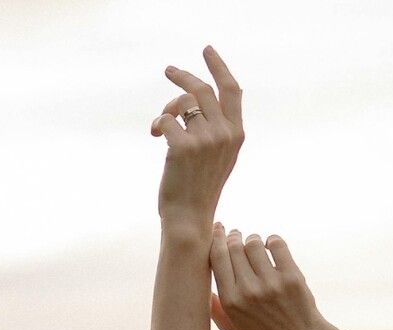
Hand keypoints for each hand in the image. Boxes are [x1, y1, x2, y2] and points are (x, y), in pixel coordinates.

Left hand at [151, 46, 242, 227]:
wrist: (189, 216)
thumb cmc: (200, 186)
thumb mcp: (220, 155)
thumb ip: (219, 128)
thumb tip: (199, 98)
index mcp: (237, 133)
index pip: (231, 90)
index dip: (218, 66)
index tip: (207, 50)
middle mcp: (225, 133)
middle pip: (202, 89)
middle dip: (183, 76)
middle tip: (169, 70)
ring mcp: (205, 140)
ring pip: (182, 103)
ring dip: (167, 108)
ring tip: (159, 125)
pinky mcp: (183, 147)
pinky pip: (165, 119)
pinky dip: (157, 123)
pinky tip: (155, 135)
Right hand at [209, 225, 336, 329]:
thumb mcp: (232, 327)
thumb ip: (213, 308)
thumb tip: (197, 286)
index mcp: (230, 301)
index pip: (217, 259)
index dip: (216, 240)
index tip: (217, 231)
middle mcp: (248, 291)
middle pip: (234, 248)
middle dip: (232, 236)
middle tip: (234, 234)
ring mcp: (271, 283)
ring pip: (254, 244)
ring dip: (252, 239)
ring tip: (253, 243)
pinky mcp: (291, 276)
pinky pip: (277, 245)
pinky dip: (272, 240)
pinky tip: (270, 245)